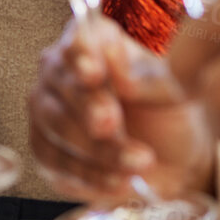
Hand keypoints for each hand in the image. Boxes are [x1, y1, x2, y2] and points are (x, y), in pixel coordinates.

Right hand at [28, 15, 213, 202]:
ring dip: (97, 147)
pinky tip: (120, 181)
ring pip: (57, 124)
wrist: (168, 159)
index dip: (81, 54)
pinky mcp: (45, 151)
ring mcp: (46, 110)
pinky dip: (91, 175)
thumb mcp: (173, 93)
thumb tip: (118, 65)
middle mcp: (60, 69)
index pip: (76, 38)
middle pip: (60, 80)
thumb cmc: (166, 113)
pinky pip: (58, 162)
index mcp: (93, 40)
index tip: (94, 72)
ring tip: (139, 161)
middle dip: (88, 105)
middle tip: (110, 122)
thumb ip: (147, 77)